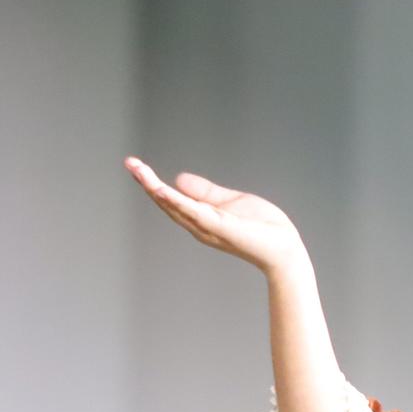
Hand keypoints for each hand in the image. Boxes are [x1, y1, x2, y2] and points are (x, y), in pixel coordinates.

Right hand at [125, 157, 308, 277]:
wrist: (284, 248)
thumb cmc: (262, 227)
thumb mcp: (230, 201)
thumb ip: (206, 192)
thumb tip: (179, 178)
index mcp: (201, 217)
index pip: (171, 198)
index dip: (152, 183)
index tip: (135, 165)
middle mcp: (198, 225)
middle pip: (166, 202)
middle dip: (146, 182)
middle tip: (128, 163)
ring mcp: (208, 227)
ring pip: (175, 206)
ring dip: (155, 188)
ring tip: (137, 170)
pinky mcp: (221, 228)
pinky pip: (194, 212)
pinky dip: (177, 201)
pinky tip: (163, 189)